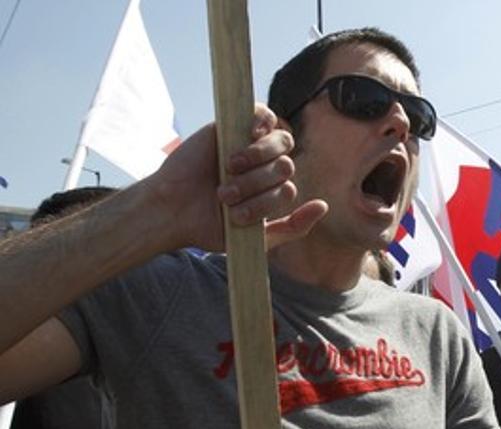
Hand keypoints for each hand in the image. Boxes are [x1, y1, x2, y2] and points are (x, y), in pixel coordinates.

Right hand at [145, 103, 326, 251]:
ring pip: (281, 143)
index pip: (288, 190)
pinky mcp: (234, 125)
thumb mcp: (257, 238)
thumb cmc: (211, 226)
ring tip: (228, 170)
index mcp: (271, 191)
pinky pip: (264, 113)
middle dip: (258, 184)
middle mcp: (265, 168)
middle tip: (225, 194)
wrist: (173, 211)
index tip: (235, 216)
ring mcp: (251, 146)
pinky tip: (250, 135)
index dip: (265, 203)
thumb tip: (322, 206)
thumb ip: (292, 228)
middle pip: (286, 166)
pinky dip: (263, 122)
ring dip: (256, 160)